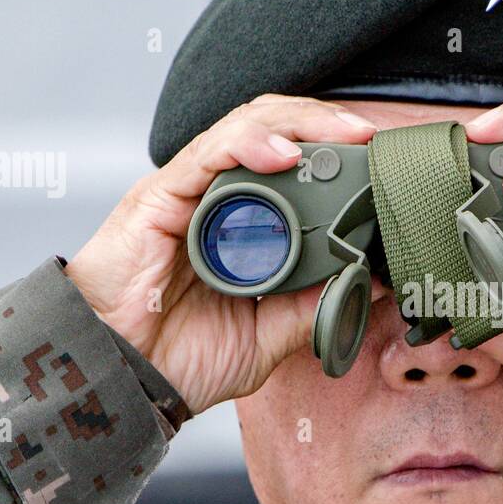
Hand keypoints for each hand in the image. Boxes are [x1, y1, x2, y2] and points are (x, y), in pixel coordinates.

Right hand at [65, 95, 377, 413]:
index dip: (336, 152)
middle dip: (327, 124)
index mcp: (243, 222)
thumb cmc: (179, 359)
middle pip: (275, 131)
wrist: (120, 379)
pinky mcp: (158, 197)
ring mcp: (187, 193)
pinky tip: (285, 155)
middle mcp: (216, 197)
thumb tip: (370, 282)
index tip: (382, 163)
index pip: (294, 163)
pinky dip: (249, 145)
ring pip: (247, 128)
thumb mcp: (268, 337)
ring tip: (344, 135)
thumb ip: (313, 308)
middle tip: (373, 138)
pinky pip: (207, 154)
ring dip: (300, 124)